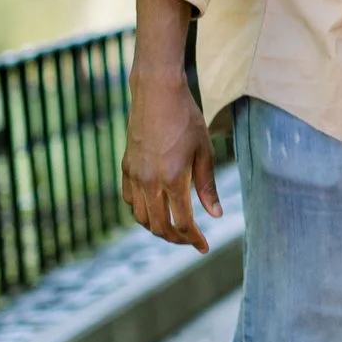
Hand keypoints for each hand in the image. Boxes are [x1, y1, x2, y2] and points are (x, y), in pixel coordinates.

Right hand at [121, 57, 220, 252]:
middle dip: (176, 239)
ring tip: (174, 229)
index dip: (194, 239)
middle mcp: (149, 181)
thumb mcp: (204, 151)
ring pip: (141, 217)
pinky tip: (155, 209)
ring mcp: (134, 175)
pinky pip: (130, 200)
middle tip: (191, 242)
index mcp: (173, 178)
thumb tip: (215, 215)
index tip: (204, 247)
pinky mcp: (126, 167)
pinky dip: (142, 212)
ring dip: (157, 228)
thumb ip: (208, 185)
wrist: (157, 94)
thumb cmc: (186, 119)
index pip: (182, 222)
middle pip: (159, 226)